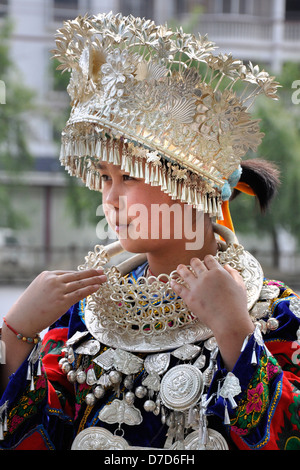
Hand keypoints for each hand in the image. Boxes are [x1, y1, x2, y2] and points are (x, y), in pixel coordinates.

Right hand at [5, 269, 106, 335]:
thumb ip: (52, 286)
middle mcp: (53, 280)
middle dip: (91, 273)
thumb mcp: (39, 289)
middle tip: (101, 271)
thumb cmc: (29, 307)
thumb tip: (66, 287)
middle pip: (77, 275)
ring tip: (104, 278)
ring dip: (94, 280)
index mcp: (47, 275)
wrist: (22, 319)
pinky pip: (79, 293)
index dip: (81, 274)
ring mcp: (58, 290)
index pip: (68, 273)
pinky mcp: (62, 302)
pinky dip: (90, 289)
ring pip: (80, 283)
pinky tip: (97, 287)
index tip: (90, 272)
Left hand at [170, 255, 253, 369]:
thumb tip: (226, 266)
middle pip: (196, 263)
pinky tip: (172, 282)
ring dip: (181, 269)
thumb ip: (233, 273)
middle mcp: (206, 277)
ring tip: (179, 267)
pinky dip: (174, 284)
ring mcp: (196, 287)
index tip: (206, 260)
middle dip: (194, 262)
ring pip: (185, 273)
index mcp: (218, 272)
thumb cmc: (237, 305)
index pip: (209, 259)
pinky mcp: (189, 298)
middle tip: (193, 262)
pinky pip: (179, 288)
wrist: (229, 321)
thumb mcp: (240, 285)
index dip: (207, 259)